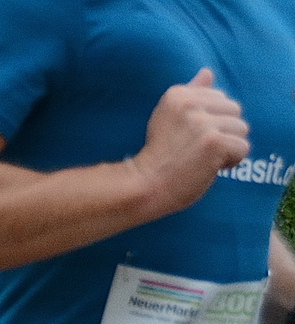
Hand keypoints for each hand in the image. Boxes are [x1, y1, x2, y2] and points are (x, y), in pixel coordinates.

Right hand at [132, 69, 251, 215]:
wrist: (144, 186)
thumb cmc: (158, 156)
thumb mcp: (169, 117)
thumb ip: (191, 94)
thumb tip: (207, 72)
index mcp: (177, 95)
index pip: (220, 98)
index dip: (211, 121)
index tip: (190, 138)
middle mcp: (190, 104)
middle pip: (235, 111)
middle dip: (223, 132)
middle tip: (197, 150)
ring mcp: (202, 123)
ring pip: (241, 129)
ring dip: (228, 148)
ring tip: (204, 159)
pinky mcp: (214, 142)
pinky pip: (243, 148)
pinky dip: (231, 162)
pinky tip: (210, 167)